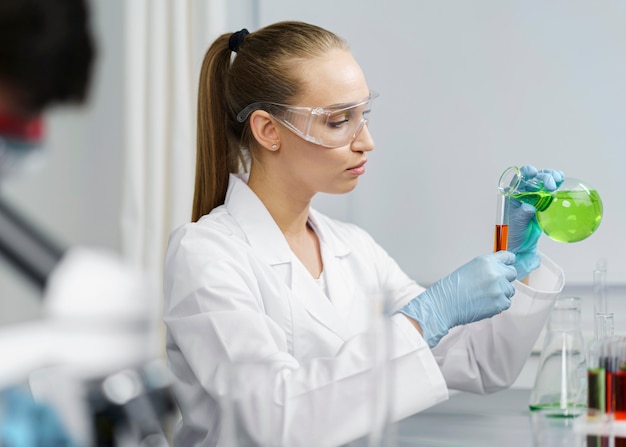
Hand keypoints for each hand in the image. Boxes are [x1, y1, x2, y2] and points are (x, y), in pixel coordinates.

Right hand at [398, 251, 516, 347]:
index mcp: (487, 261)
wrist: (445, 304)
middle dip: (505, 278)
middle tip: (493, 285)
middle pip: (512, 273)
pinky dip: (498, 304)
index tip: (506, 266)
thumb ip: (487, 268)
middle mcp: (495, 273)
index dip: (507, 263)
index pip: (508, 257)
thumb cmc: (452, 288)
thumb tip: (500, 271)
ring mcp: (499, 288)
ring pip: (510, 290)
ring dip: (501, 293)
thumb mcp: (470, 269)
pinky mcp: (500, 303)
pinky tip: (485, 303)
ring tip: (484, 296)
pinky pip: (506, 302)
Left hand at [508, 165, 563, 279]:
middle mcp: (522, 194)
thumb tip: (528, 207)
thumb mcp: (515, 225)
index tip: (534, 173)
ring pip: (543, 182)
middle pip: (534, 178)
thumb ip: (521, 215)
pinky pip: (550, 192)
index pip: (518, 179)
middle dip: (543, 176)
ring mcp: (533, 199)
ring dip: (551, 177)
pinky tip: (562, 181)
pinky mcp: (543, 205)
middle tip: (551, 185)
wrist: (520, 247)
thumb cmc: (512, 235)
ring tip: (558, 180)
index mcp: (512, 196)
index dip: (526, 173)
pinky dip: (557, 185)